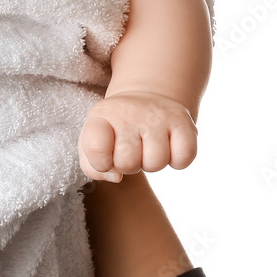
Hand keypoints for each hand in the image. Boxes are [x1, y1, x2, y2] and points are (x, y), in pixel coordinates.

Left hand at [78, 91, 196, 182]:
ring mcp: (157, 116)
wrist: (145, 99)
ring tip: (147, 148)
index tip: (106, 156)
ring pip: (156, 163)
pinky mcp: (183, 122)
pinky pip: (183, 158)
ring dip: (152, 164)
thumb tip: (116, 177)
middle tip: (131, 151)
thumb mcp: (93, 142)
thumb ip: (93, 167)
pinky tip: (168, 147)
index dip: (101, 163)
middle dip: (128, 166)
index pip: (96, 148)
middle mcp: (129, 112)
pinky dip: (177, 161)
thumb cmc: (115, 130)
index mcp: (101, 115)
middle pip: (127, 163)